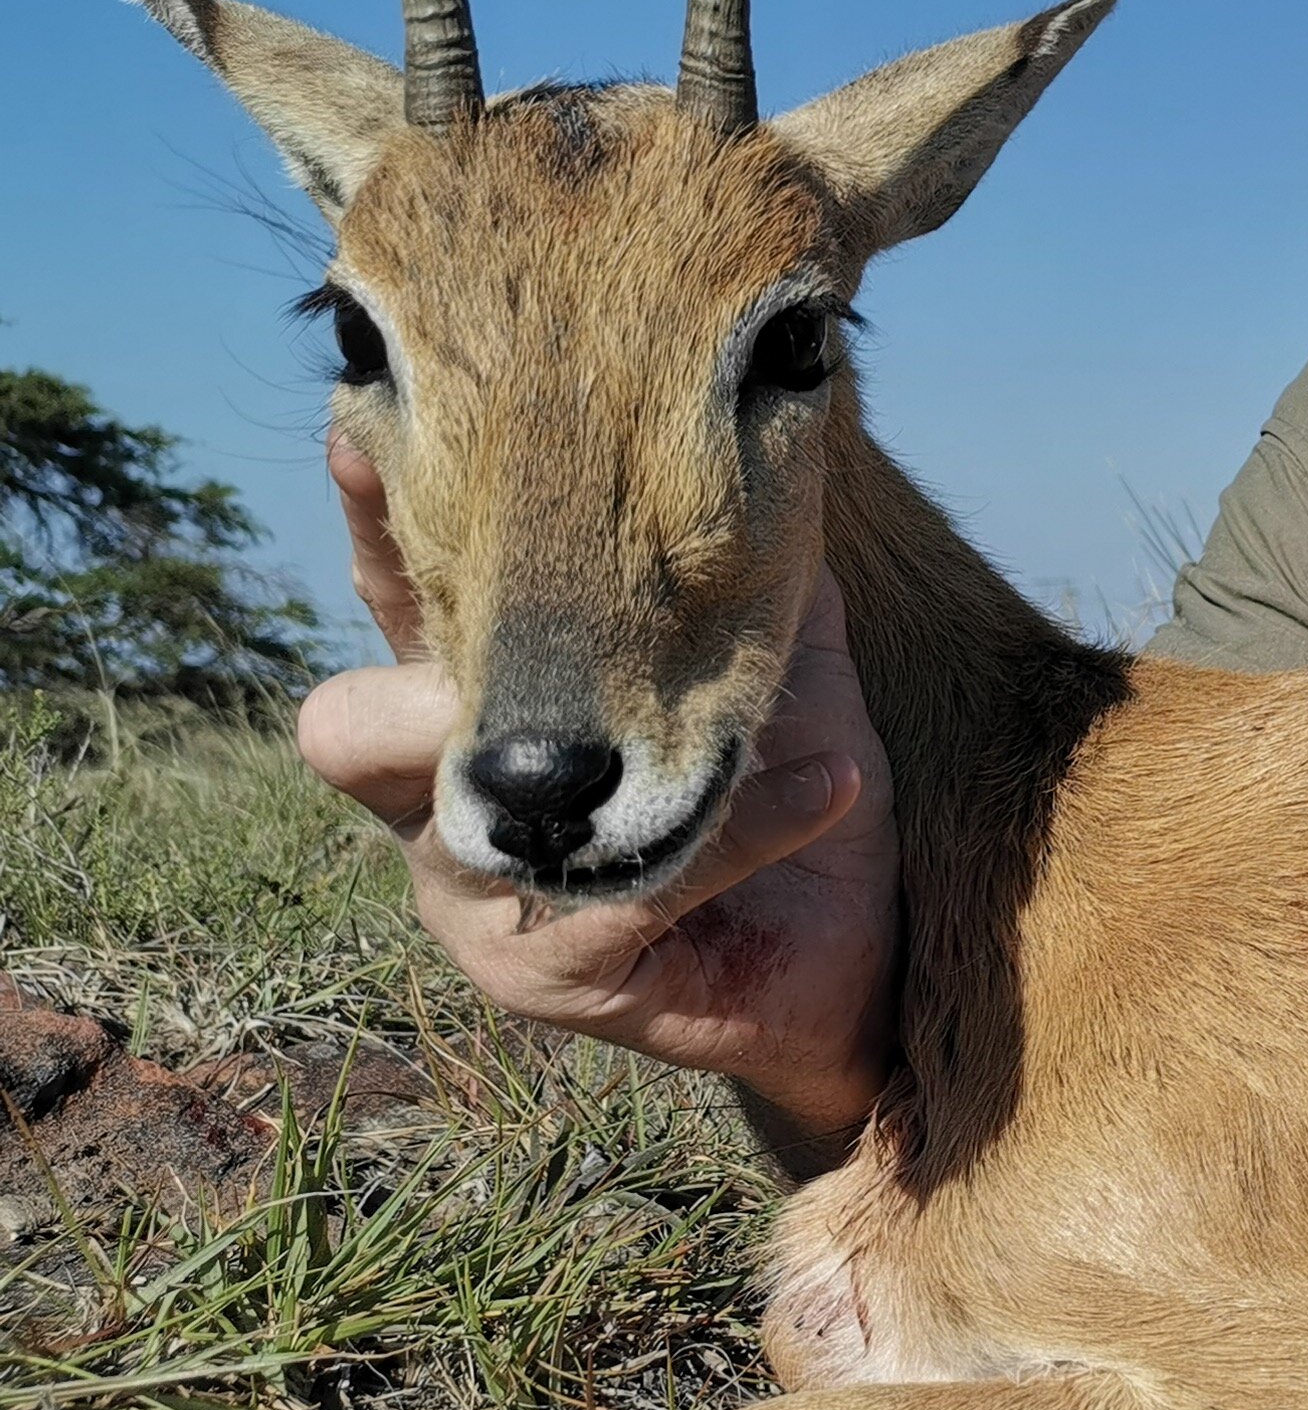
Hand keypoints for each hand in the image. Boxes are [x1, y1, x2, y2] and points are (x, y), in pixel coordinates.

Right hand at [297, 435, 901, 1172]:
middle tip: (529, 640)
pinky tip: (832, 784)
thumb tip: (776, 452)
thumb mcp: (787, 673)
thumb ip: (757, 579)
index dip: (377, 528)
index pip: (404, 609)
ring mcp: (477, 902)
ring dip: (612, 759)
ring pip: (471, 815)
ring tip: (726, 725)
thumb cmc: (800, 799)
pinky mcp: (542, 976)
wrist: (857, 961)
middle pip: (347, 728)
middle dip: (421, 676)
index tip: (364, 434)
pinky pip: (620, 886)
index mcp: (484, 710)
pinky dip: (740, 827)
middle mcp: (448, 808)